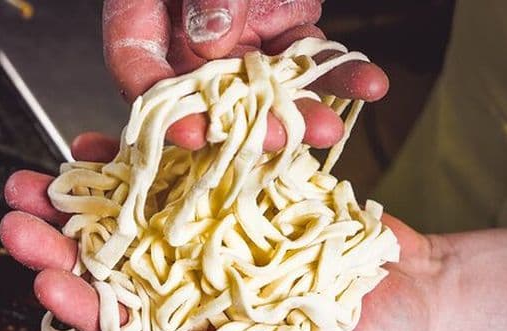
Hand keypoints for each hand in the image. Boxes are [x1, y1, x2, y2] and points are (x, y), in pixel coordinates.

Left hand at [1, 134, 446, 330]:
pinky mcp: (226, 198)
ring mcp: (201, 242)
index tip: (46, 282)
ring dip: (81, 198)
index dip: (84, 308)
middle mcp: (187, 289)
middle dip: (59, 247)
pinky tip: (98, 144)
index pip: (126, 329)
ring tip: (35, 177)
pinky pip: (172, 176)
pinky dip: (137, 159)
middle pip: (110, 272)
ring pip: (128, 221)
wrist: (409, 292)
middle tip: (15, 221)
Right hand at [103, 0, 388, 150]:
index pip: (138, 70)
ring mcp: (235, 38)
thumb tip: (211, 39)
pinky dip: (337, 72)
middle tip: (277, 139)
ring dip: (299, 108)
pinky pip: (305, 57)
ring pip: (261, 86)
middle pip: (207, 94)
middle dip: (246, 124)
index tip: (193, 133)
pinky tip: (368, 83)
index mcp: (143, 16)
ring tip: (330, 127)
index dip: (164, 109)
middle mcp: (186, 38)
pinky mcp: (278, 29)